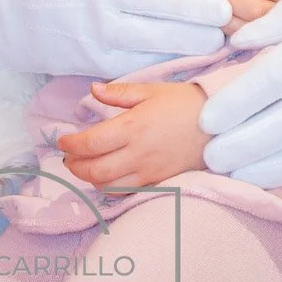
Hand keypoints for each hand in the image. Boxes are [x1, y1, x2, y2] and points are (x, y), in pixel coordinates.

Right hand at [0, 0, 231, 82]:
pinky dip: (163, 62)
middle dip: (203, 8)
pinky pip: (135, 63)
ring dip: (192, 40)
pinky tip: (183, 57)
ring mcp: (93, 30)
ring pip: (157, 39)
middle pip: (166, 2)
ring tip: (217, 38)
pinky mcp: (86, 59)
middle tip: (228, 10)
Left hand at [57, 81, 207, 188]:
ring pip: (107, 186)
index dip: (70, 145)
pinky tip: (107, 175)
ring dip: (89, 179)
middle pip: (94, 171)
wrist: (218, 126)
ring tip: (84, 166)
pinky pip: (126, 191)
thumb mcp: (151, 90)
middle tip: (68, 157)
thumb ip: (119, 93)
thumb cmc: (184, 103)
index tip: (62, 141)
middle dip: (75, 166)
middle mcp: (137, 154)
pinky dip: (110, 186)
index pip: (90, 143)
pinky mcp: (158, 182)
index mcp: (132, 127)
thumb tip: (93, 90)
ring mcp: (148, 172)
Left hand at [200, 0, 281, 186]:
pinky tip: (280, 170)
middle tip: (208, 154)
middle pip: (277, 130)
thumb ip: (279, 20)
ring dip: (265, 169)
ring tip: (234, 171)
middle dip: (237, 147)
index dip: (230, 106)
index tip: (204, 118)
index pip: (264, 86)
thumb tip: (239, 42)